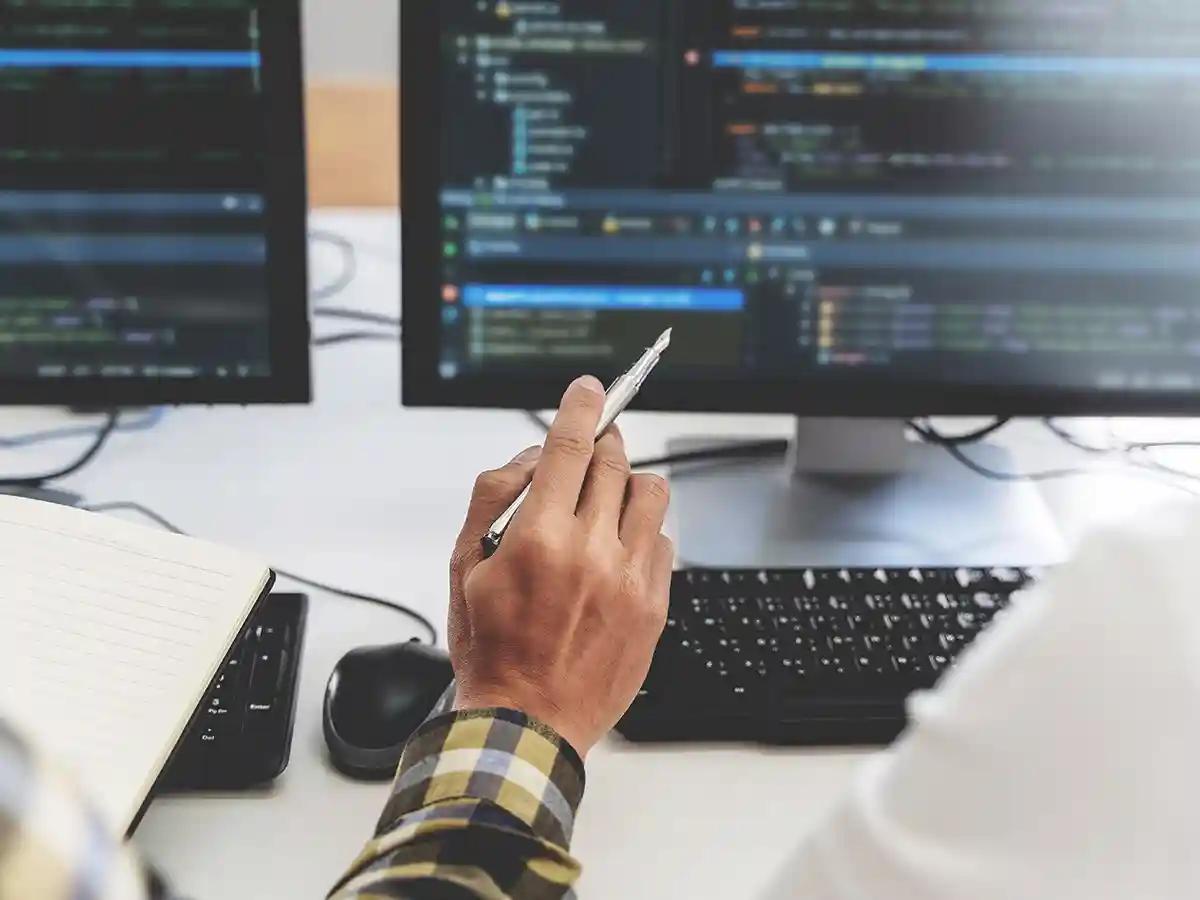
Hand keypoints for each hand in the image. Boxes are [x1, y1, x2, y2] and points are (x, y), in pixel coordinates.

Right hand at [447, 375, 674, 755]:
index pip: (571, 445)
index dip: (582, 406)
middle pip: (615, 462)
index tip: (590, 390)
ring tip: (606, 503)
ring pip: (651, 494)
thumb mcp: (464, 566)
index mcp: (540, 537)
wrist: (527, 722)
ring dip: (629, 484)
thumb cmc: (490, 648)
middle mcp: (592, 551)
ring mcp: (631, 579)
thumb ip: (494, 497)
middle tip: (590, 448)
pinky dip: (643, 533)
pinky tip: (617, 552)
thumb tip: (531, 456)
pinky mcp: (655, 605)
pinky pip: (664, 541)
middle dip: (602, 443)